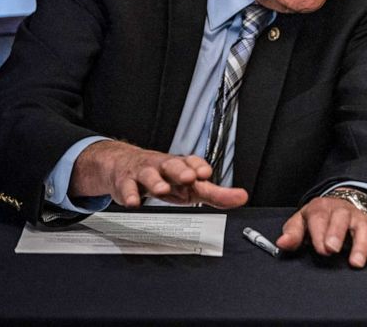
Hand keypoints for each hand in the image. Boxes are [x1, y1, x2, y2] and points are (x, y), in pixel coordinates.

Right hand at [69, 140, 248, 208]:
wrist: (125, 165)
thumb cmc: (164, 177)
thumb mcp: (189, 186)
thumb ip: (215, 194)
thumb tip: (241, 197)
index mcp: (182, 166)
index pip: (193, 163)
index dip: (199, 167)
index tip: (206, 173)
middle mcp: (164, 167)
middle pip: (173, 165)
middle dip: (182, 171)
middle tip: (190, 178)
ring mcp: (144, 173)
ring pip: (149, 175)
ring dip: (156, 182)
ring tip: (161, 189)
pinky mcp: (125, 183)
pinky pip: (127, 188)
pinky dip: (130, 195)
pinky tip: (134, 203)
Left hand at [276, 196, 366, 268]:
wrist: (339, 205)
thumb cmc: (317, 220)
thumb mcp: (301, 222)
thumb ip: (292, 234)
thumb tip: (282, 243)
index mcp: (321, 208)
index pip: (319, 216)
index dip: (319, 232)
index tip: (320, 249)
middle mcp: (342, 210)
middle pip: (342, 218)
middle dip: (337, 234)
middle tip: (333, 250)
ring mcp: (358, 217)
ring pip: (362, 227)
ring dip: (361, 245)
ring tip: (356, 263)